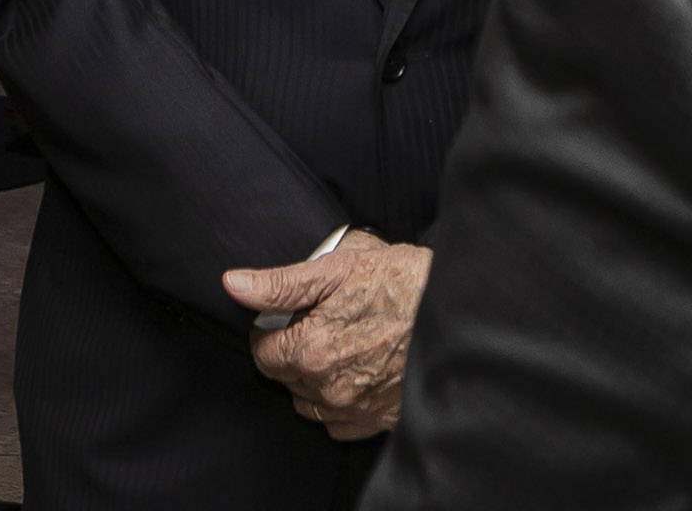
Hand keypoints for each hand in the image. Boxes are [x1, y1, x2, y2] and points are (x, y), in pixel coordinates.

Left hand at [223, 230, 431, 438]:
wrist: (458, 308)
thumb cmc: (401, 281)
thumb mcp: (336, 268)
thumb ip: (280, 284)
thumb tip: (233, 284)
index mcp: (312, 350)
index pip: (263, 353)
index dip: (273, 329)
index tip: (293, 314)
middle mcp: (330, 388)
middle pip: (286, 378)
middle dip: (294, 351)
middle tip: (323, 322)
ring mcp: (356, 408)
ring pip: (310, 402)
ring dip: (314, 379)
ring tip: (341, 345)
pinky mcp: (380, 420)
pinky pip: (339, 423)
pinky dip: (339, 401)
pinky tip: (356, 371)